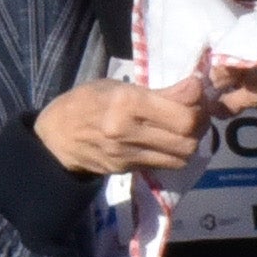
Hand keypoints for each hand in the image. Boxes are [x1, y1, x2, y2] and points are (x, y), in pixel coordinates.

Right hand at [35, 72, 209, 176]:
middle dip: (200, 121)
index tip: (196, 87)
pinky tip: (171, 139)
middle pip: (188, 136)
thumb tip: (193, 89)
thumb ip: (154, 91)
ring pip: (183, 155)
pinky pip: (167, 164)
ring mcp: (129, 155)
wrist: (55, 138)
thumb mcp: (115, 85)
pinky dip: (177, 152)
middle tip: (196, 109)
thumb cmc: (84, 102)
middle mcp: (129, 133)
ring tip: (186, 126)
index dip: (198, 98)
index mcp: (125, 104)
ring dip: (192, 140)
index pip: (182, 111)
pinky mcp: (130, 170)